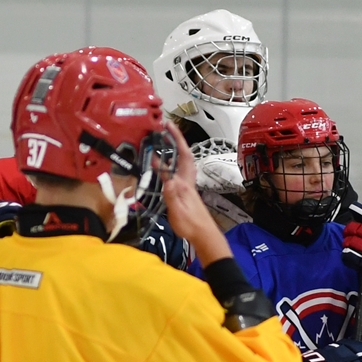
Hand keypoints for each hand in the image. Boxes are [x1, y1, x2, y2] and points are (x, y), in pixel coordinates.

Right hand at [162, 126, 232, 266]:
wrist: (204, 235)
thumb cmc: (191, 225)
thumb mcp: (178, 211)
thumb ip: (172, 196)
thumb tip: (168, 180)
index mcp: (184, 183)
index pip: (182, 156)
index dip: (176, 139)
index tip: (169, 126)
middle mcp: (186, 181)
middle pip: (182, 155)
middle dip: (174, 140)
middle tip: (164, 129)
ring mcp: (185, 186)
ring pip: (178, 164)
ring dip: (170, 153)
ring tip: (158, 144)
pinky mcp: (183, 193)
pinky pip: (173, 174)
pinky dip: (166, 167)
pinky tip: (160, 168)